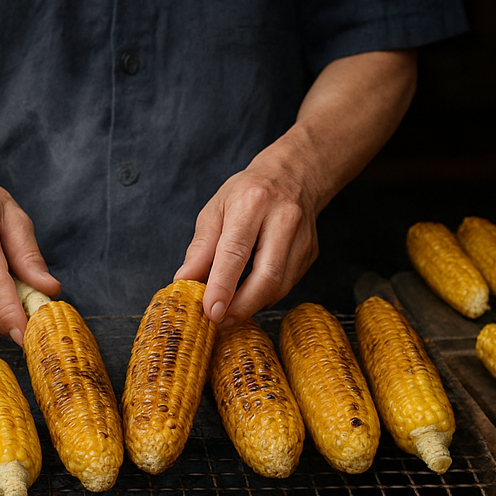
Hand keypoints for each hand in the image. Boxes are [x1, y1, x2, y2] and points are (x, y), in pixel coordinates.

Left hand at [173, 49, 416, 324]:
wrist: (295, 175)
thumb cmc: (248, 192)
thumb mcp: (216, 210)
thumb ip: (201, 248)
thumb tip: (184, 282)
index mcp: (252, 203)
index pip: (236, 252)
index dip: (223, 286)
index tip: (210, 311)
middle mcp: (283, 220)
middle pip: (266, 276)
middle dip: (242, 305)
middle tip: (221, 320)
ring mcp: (302, 239)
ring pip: (280, 285)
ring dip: (253, 304)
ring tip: (231, 312)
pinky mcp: (311, 253)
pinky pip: (288, 284)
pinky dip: (266, 295)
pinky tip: (251, 295)